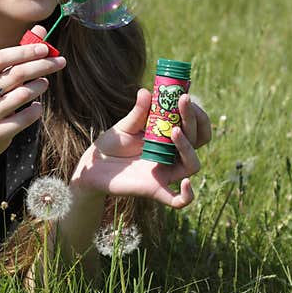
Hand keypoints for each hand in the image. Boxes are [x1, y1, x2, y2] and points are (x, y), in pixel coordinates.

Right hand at [0, 26, 65, 158]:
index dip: (24, 51)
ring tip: (43, 84)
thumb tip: (41, 31)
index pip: (1, 57)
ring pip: (23, 95)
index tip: (45, 48)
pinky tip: (36, 107)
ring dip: (40, 87)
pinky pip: (25, 117)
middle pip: (17, 74)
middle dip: (42, 66)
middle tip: (60, 62)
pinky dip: (36, 109)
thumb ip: (18, 56)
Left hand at [70, 89, 210, 207]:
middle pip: (198, 140)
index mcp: (170, 138)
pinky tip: (186, 182)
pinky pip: (178, 200)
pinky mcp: (156, 190)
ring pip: (192, 164)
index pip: (195, 126)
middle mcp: (173, 155)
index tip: (185, 94)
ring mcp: (166, 174)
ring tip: (174, 130)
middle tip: (184, 100)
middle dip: (193, 119)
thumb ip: (138, 111)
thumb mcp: (125, 125)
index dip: (196, 111)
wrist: (93, 167)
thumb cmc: (112, 144)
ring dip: (188, 146)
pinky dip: (187, 195)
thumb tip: (145, 91)